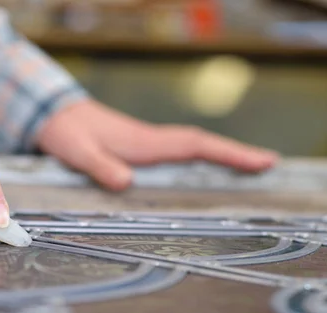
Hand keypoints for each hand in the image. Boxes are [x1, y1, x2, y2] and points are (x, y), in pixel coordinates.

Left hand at [36, 99, 278, 190]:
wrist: (56, 115)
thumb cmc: (68, 133)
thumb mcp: (79, 152)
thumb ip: (101, 167)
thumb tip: (127, 184)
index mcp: (145, 143)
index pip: (194, 145)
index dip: (228, 153)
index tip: (260, 160)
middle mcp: (153, 142)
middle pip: (203, 145)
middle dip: (237, 154)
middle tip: (270, 164)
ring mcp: (149, 145)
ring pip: (194, 148)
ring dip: (223, 155)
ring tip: (252, 167)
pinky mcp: (142, 150)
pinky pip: (180, 153)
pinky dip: (201, 158)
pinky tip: (207, 168)